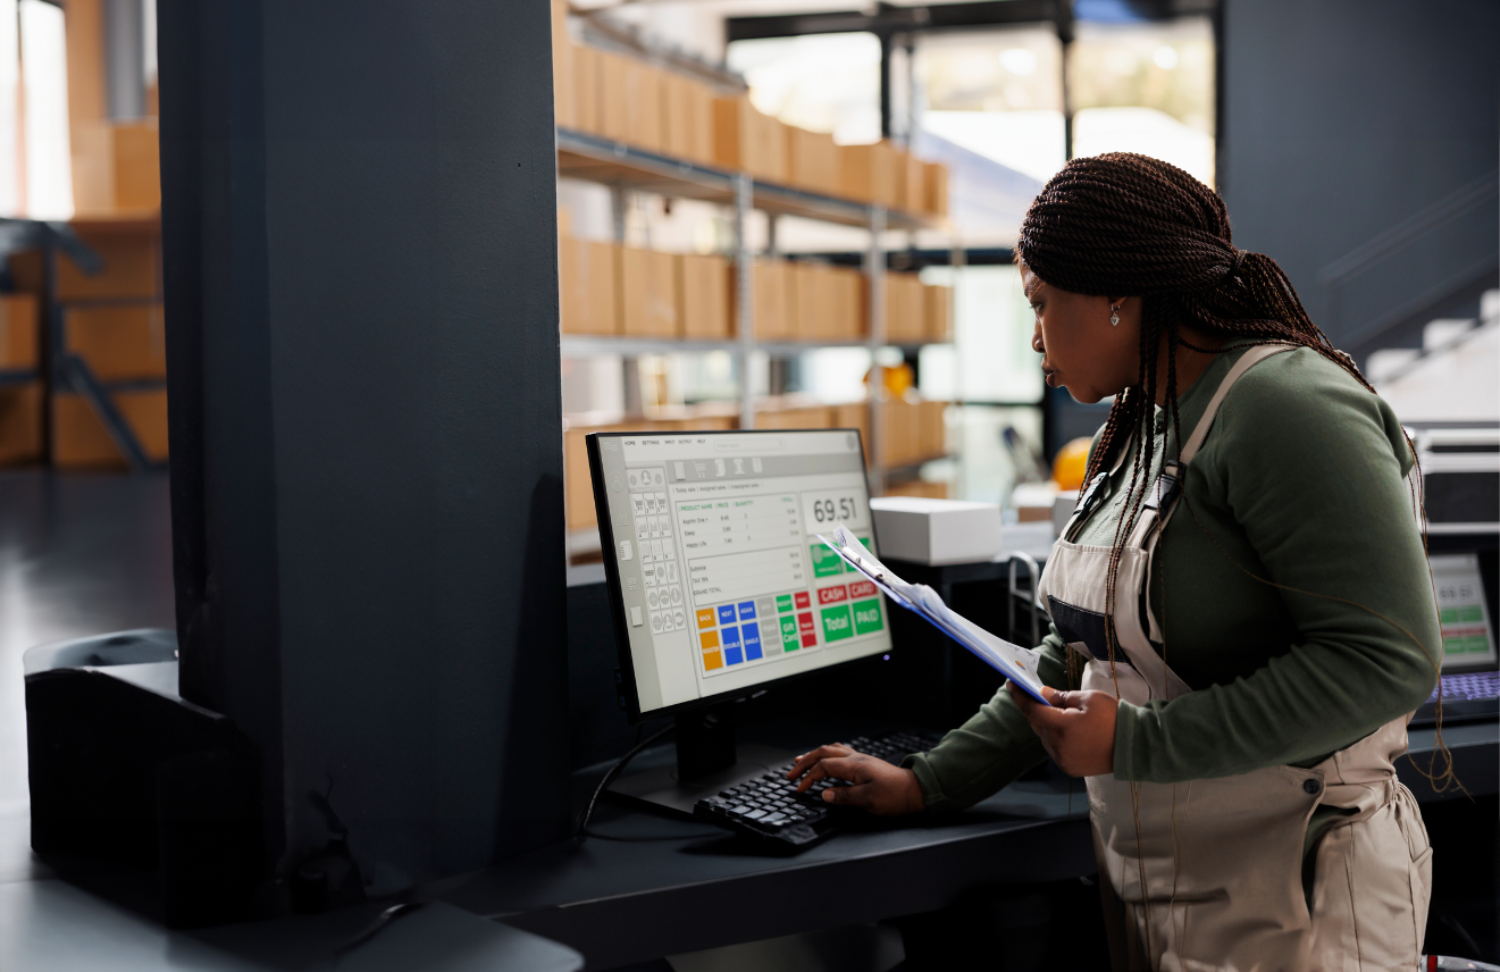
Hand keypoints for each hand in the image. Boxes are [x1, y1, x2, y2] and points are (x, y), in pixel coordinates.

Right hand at [785, 743, 924, 815]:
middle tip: (791, 773)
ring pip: (831, 750)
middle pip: (823, 754)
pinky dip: (827, 755)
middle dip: (804, 762)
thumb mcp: (867, 800)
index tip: (799, 789)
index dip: (808, 777)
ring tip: (801, 760)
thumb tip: (824, 794)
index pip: (823, 767)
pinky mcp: (865, 763)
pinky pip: (840, 753)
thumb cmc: (894, 796)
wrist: (915, 791)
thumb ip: (843, 796)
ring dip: (814, 755)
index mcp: (854, 766)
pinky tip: (826, 759)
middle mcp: (855, 758)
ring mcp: (860, 759)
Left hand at [1008, 682, 1117, 776]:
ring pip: (1045, 738)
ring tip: (1060, 714)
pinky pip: (1055, 750)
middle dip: (1035, 710)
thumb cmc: (1113, 718)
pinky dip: (1055, 739)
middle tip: (1036, 696)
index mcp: (1062, 727)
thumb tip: (1042, 694)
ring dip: (1047, 726)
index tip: (1011, 684)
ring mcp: (1063, 760)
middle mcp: (1058, 746)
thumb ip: (1061, 697)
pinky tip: (1067, 731)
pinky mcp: (1070, 769)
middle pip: (1037, 725)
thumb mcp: (1088, 699)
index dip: (1020, 697)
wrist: (1135, 746)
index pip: (1032, 710)